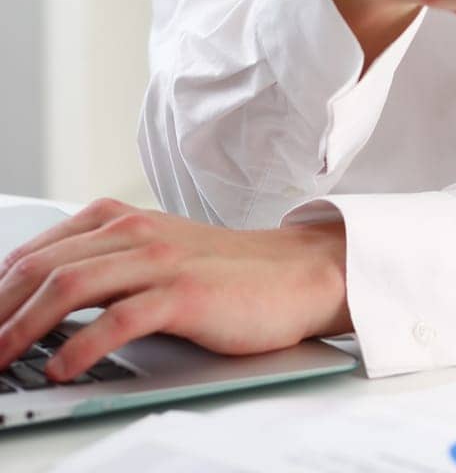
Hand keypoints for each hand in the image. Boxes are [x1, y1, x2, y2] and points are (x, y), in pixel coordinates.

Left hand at [0, 198, 349, 382]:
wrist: (294, 274)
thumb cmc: (222, 274)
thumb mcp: (153, 256)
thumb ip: (101, 267)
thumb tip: (33, 304)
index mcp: (119, 220)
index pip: (34, 252)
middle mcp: (133, 232)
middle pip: (41, 268)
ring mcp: (159, 261)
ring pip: (69, 287)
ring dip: (21, 329)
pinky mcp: (185, 295)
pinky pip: (120, 319)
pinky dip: (80, 346)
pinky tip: (60, 368)